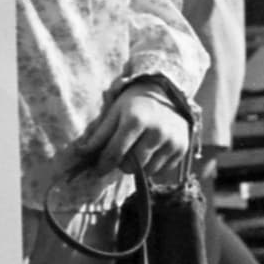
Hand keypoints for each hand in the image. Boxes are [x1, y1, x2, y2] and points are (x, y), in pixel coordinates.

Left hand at [69, 85, 190, 180]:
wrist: (167, 91)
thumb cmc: (135, 102)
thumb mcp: (114, 112)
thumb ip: (98, 134)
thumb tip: (80, 153)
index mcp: (136, 120)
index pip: (115, 153)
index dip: (103, 165)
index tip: (99, 169)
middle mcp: (157, 131)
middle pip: (130, 166)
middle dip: (122, 163)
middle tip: (123, 152)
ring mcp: (172, 141)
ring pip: (147, 171)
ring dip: (139, 166)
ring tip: (138, 149)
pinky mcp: (182, 148)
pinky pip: (162, 170)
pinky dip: (154, 165)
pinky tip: (152, 150)